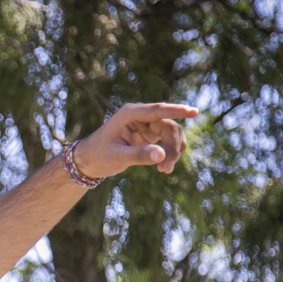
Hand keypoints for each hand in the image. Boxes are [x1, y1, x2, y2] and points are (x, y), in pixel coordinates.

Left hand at [75, 102, 198, 179]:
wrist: (89, 161)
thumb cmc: (99, 156)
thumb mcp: (117, 157)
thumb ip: (138, 155)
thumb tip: (161, 155)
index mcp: (129, 114)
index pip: (156, 110)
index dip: (176, 110)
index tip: (193, 111)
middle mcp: (140, 116)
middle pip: (168, 125)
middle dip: (172, 147)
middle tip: (166, 169)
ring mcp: (147, 124)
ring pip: (172, 133)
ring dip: (173, 151)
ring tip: (164, 171)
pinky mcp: (150, 134)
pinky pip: (169, 139)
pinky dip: (171, 152)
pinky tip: (164, 166)